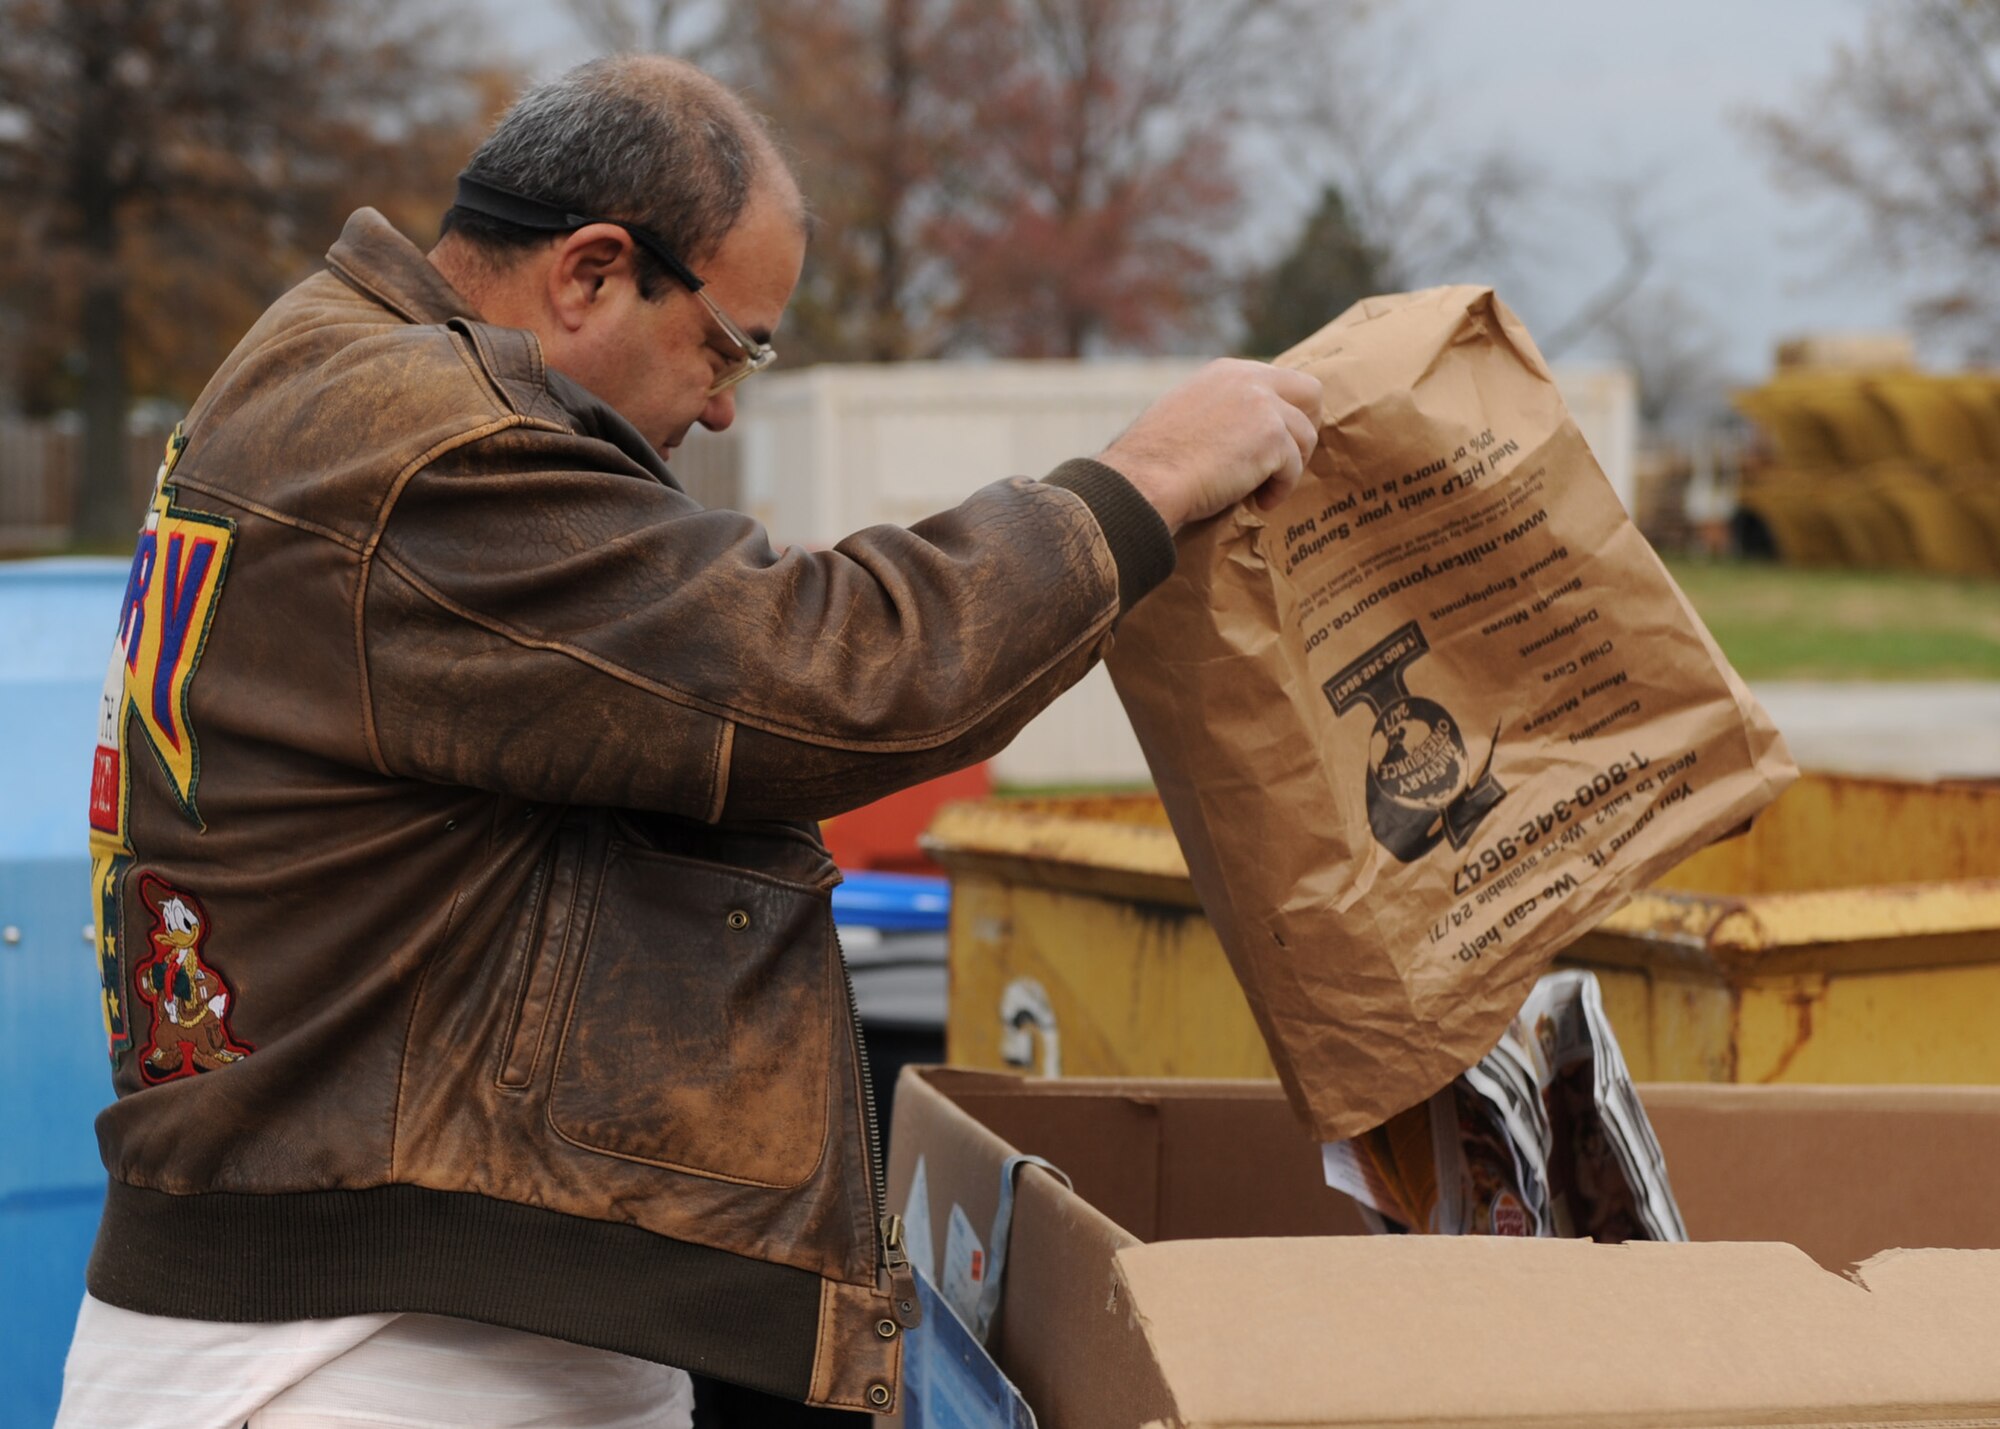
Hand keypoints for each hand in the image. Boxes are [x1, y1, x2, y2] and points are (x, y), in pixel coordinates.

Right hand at [1097, 359, 1322, 532]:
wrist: (1145, 479)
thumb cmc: (1154, 461)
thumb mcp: (1185, 414)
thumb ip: (1219, 411)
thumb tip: (1240, 432)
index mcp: (1226, 372)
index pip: (1276, 380)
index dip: (1282, 412)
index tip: (1272, 441)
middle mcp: (1249, 380)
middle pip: (1310, 392)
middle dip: (1307, 426)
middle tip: (1290, 459)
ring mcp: (1264, 406)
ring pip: (1306, 436)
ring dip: (1290, 468)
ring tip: (1262, 490)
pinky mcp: (1272, 438)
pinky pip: (1295, 468)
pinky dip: (1280, 490)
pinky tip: (1259, 503)